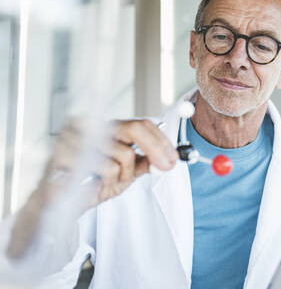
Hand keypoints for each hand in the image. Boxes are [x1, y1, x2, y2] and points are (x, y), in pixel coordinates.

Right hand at [7, 119, 177, 258]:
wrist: (58, 205)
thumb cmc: (89, 184)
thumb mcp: (124, 174)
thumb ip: (144, 163)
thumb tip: (168, 159)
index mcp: (103, 125)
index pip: (140, 123)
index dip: (161, 141)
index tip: (174, 158)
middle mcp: (88, 124)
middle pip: (134, 129)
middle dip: (156, 150)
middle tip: (166, 166)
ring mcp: (75, 136)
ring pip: (123, 153)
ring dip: (123, 175)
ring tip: (109, 181)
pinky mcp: (65, 152)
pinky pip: (106, 167)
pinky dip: (107, 181)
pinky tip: (95, 184)